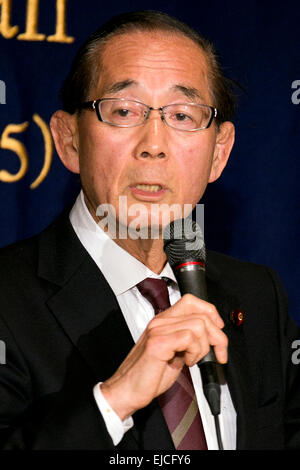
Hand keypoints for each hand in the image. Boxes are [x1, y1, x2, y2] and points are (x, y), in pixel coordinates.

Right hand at [101, 293, 227, 419]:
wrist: (128, 390)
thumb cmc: (148, 375)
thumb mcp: (174, 353)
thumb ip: (188, 341)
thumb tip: (211, 337)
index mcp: (164, 321)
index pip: (192, 301)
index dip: (210, 313)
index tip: (218, 330)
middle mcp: (160, 322)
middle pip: (201, 315)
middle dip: (217, 337)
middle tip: (218, 353)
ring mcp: (158, 330)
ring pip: (198, 325)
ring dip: (203, 347)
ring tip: (192, 359)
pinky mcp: (158, 343)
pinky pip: (188, 338)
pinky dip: (194, 352)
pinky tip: (186, 362)